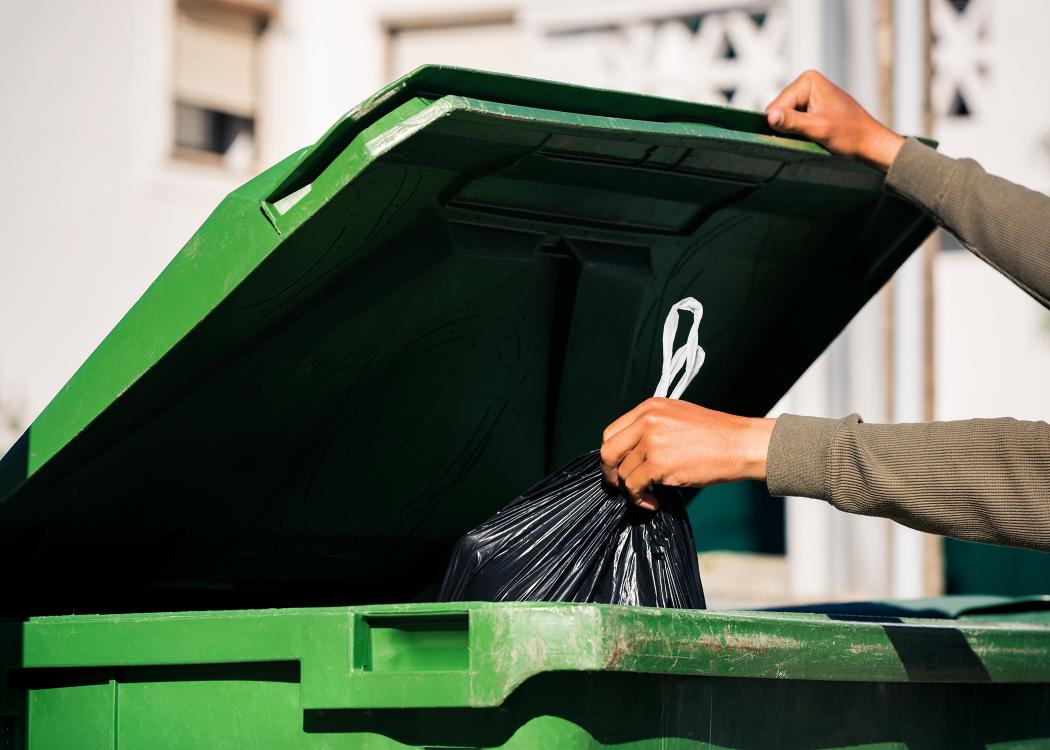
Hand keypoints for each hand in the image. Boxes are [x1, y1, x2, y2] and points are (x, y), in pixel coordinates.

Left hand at [600, 398, 775, 510]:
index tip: (620, 467)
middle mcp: (647, 421)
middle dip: (610, 473)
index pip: (612, 432)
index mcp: (649, 408)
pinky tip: (653, 502)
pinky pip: (634, 487)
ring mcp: (652, 441)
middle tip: (621, 487)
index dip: (613, 454)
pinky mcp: (659, 464)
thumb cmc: (716, 435)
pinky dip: (639, 499)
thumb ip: (652, 428)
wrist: (741, 444)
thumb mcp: (678, 417)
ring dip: (631, 490)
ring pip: (623, 473)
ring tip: (648, 496)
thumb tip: (632, 453)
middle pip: (608, 451)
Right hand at [765, 69, 904, 171]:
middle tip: (808, 136)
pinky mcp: (812, 103)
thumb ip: (792, 122)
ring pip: (784, 116)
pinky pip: (794, 118)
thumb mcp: (818, 129)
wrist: (869, 141)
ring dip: (794, 129)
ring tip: (812, 135)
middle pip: (779, 109)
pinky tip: (813, 133)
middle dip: (788, 126)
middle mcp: (807, 81)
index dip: (781, 125)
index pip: (777, 106)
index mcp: (808, 81)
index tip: (800, 135)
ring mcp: (809, 92)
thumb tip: (769, 117)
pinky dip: (799, 129)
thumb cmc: (849, 134)